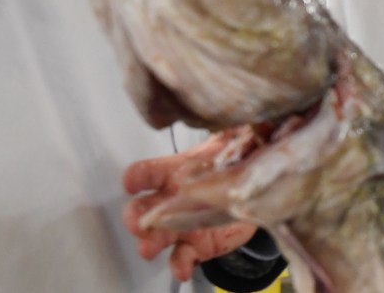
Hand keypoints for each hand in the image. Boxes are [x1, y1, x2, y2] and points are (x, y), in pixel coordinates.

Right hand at [122, 132, 257, 281]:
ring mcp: (181, 224)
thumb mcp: (231, 142)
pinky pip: (182, 257)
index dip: (137, 177)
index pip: (146, 172)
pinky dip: (179, 264)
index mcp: (174, 171)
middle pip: (141, 209)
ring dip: (149, 242)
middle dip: (136, 217)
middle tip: (139, 222)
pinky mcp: (197, 244)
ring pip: (155, 236)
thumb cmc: (230, 163)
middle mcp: (171, 199)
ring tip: (149, 247)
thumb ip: (230, 129)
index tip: (132, 182)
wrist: (251, 189)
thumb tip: (234, 116)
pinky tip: (181, 267)